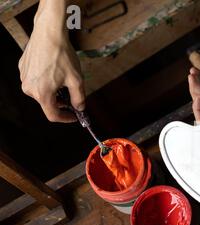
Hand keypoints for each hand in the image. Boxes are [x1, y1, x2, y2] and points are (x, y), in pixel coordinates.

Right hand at [18, 0, 84, 122]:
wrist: (49, 33)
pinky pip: (36, 81)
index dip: (66, 118)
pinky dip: (46, 81)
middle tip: (72, 95)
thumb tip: (80, 108)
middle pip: (47, 103)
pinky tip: (54, 70)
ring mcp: (24, 78)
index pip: (53, 115)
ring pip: (41, 92)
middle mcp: (29, 88)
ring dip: (53, 91)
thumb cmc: (62, 56)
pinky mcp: (23, 69)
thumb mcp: (76, 80)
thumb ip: (79, 98)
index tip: (74, 116)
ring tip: (63, 79)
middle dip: (61, 102)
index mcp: (42, 93)